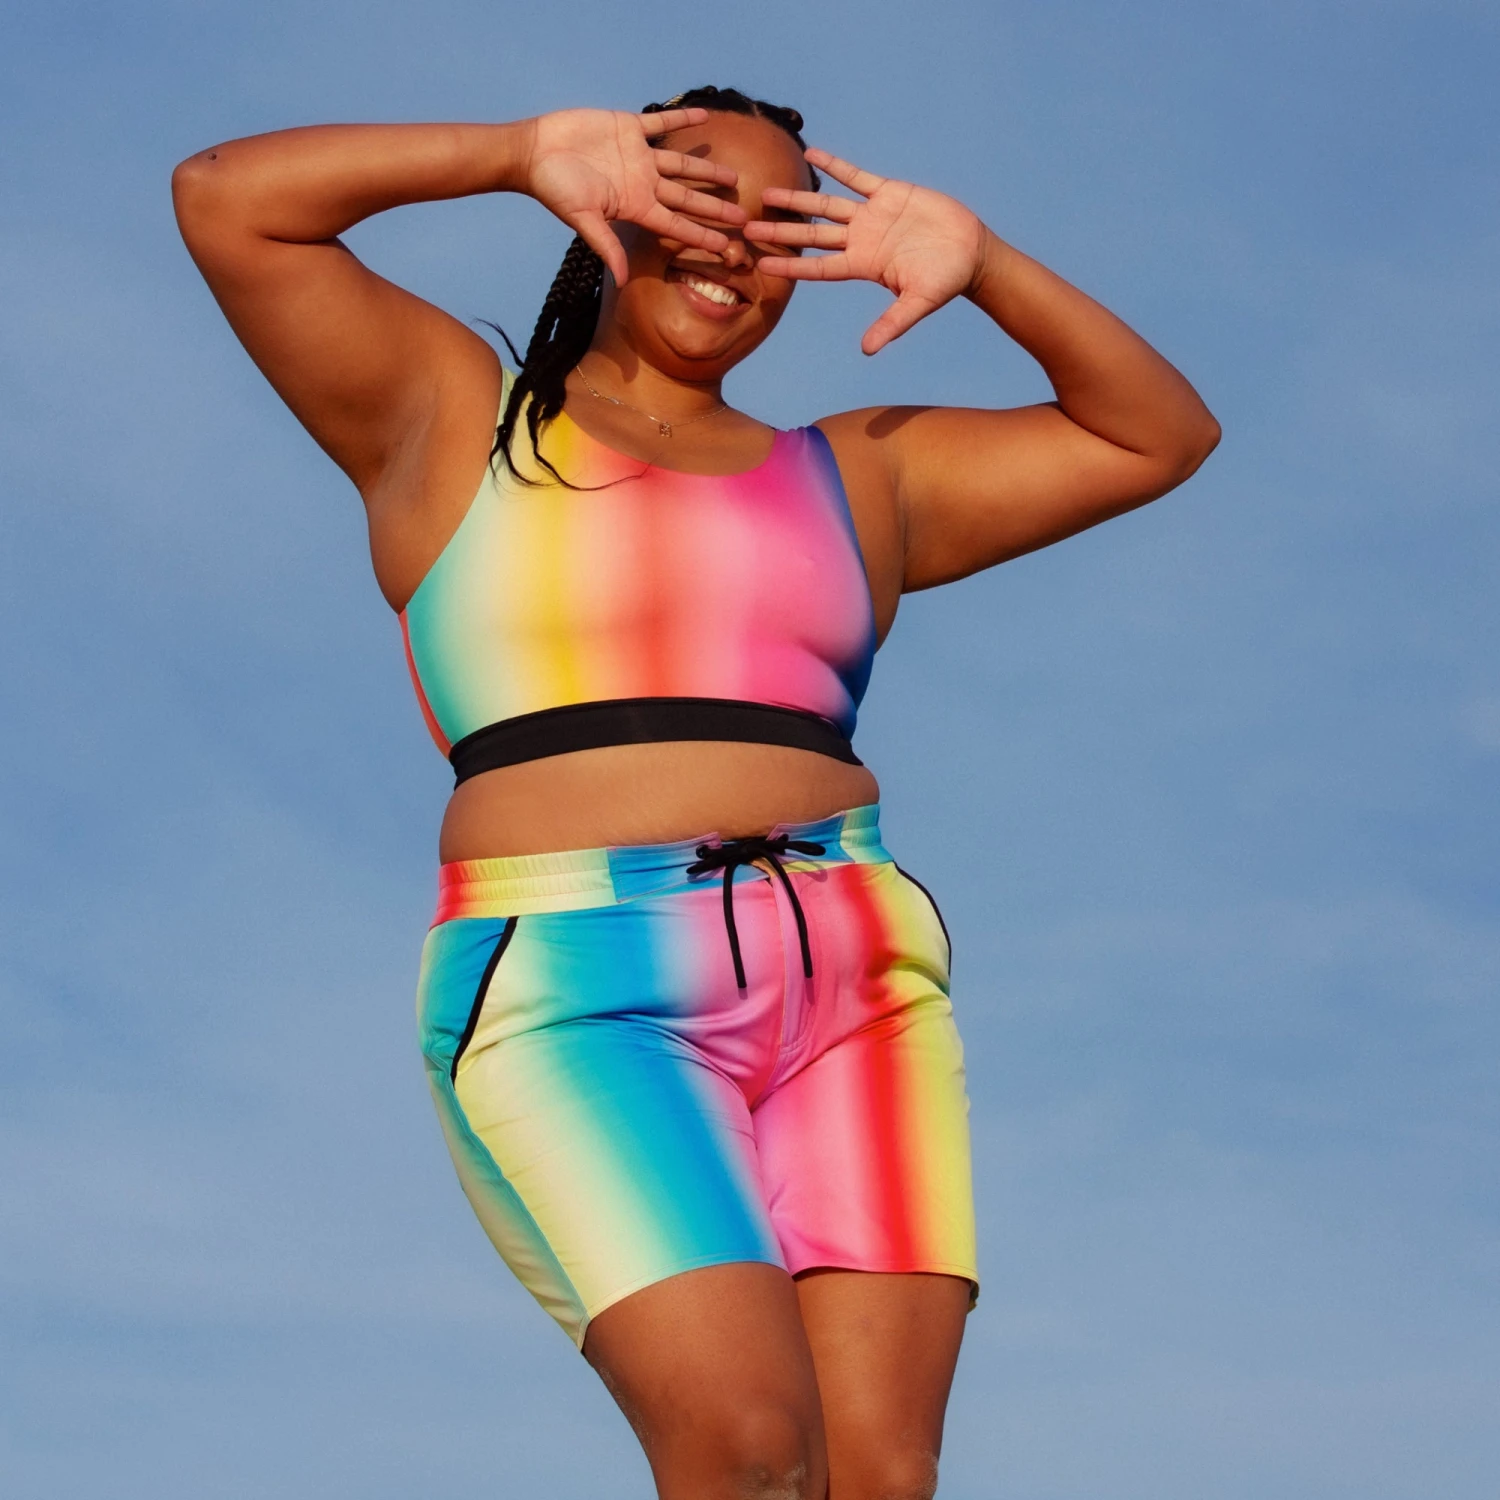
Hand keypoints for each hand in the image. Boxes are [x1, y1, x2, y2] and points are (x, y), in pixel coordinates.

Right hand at [522, 108, 746, 285]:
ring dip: (707, 170)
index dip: (702, 236)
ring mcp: (638, 157)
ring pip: (682, 164)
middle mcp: (643, 184)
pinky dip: (683, 120)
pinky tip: (706, 118)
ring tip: (734, 177)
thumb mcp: (583, 220)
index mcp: (636, 207)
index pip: (677, 225)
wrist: (535, 152)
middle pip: (687, 198)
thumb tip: (624, 281)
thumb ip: (607, 247)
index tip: (727, 246)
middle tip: (744, 217)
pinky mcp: (629, 128)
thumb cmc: (555, 189)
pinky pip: (662, 124)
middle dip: (715, 208)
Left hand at [746, 149, 988, 354]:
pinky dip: (835, 165)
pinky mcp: (888, 193)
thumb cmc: (945, 281)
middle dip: (781, 232)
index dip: (790, 264)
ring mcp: (871, 216)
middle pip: (812, 235)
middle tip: (747, 226)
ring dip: (798, 199)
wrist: (970, 253)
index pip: (818, 266)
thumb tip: (867, 350)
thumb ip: (892, 324)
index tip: (761, 263)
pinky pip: (856, 176)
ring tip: (768, 194)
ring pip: (827, 205)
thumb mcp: (918, 303)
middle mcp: (860, 240)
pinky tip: (812, 154)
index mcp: (863, 266)